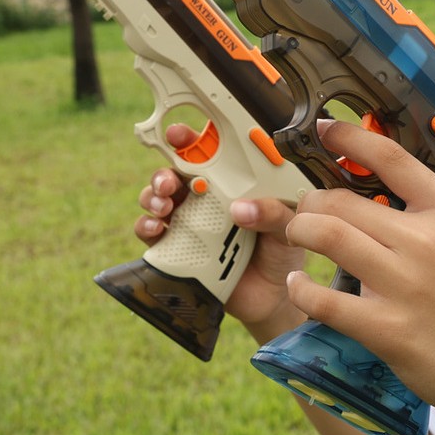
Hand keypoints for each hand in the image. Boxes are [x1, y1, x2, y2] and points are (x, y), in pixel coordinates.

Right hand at [134, 122, 304, 337]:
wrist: (273, 298)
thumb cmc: (282, 252)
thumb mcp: (288, 225)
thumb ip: (273, 211)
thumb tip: (240, 209)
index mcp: (233, 182)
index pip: (207, 152)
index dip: (189, 139)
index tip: (179, 136)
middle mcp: (206, 197)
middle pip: (174, 172)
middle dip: (165, 170)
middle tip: (170, 181)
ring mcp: (188, 222)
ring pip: (156, 198)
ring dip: (152, 195)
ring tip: (163, 204)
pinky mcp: (176, 249)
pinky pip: (151, 233)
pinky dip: (146, 227)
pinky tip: (157, 229)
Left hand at [278, 119, 434, 431]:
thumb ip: (430, 224)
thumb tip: (381, 200)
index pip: (391, 158)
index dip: (350, 137)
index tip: (324, 130)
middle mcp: (427, 242)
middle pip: (341, 200)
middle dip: (309, 204)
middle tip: (303, 215)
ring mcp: (406, 285)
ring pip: (326, 235)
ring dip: (298, 232)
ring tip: (296, 239)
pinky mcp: (388, 330)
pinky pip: (323, 299)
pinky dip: (301, 289)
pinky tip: (299, 287)